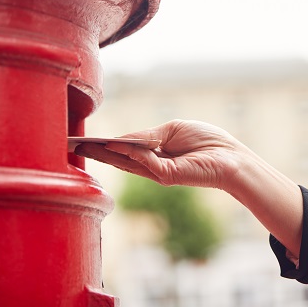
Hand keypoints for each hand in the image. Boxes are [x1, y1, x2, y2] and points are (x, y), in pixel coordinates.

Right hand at [76, 119, 303, 255]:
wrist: (230, 156)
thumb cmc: (207, 140)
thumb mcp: (172, 130)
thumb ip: (147, 136)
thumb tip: (121, 139)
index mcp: (155, 153)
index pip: (125, 150)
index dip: (107, 145)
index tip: (86, 140)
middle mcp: (153, 165)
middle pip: (121, 159)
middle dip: (100, 151)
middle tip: (76, 145)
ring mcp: (159, 173)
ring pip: (128, 163)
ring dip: (108, 154)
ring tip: (87, 146)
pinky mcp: (168, 176)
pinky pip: (145, 162)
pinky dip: (132, 152)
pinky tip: (118, 143)